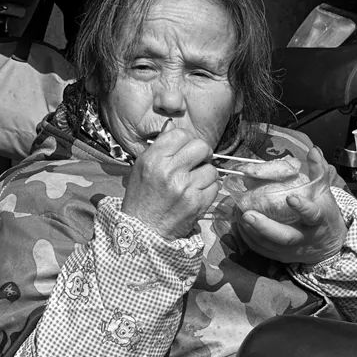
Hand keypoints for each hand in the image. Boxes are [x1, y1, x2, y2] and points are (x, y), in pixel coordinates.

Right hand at [121, 124, 217, 239]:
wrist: (144, 230)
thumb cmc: (142, 198)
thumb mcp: (142, 167)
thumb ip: (159, 147)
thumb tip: (173, 126)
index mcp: (153, 159)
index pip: (181, 134)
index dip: (187, 140)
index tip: (187, 149)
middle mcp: (170, 171)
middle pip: (201, 147)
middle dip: (203, 154)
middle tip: (198, 162)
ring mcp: (185, 187)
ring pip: (211, 168)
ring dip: (206, 174)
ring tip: (195, 181)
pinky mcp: (197, 203)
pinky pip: (215, 187)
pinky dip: (209, 190)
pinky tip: (197, 193)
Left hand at [236, 148, 347, 264]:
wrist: (328, 245)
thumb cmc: (324, 213)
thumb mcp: (325, 192)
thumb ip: (319, 171)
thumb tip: (313, 150)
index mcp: (318, 220)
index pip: (312, 214)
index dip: (302, 207)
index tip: (290, 198)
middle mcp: (305, 237)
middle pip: (285, 236)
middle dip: (265, 226)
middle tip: (247, 214)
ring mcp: (292, 250)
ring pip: (270, 245)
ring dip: (251, 231)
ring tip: (238, 215)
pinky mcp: (281, 256)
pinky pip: (262, 250)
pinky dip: (248, 238)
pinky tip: (240, 224)